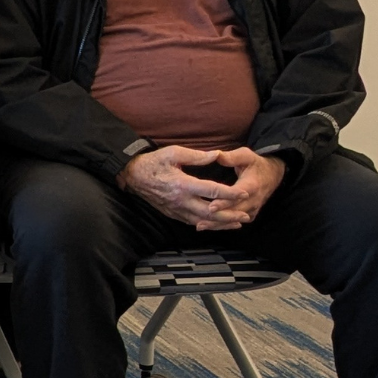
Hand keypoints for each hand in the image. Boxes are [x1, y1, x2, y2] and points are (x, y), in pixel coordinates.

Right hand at [121, 144, 281, 230]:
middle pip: (210, 212)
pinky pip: (192, 222)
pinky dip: (207, 224)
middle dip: (229, 215)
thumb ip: (197, 156)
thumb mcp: (173, 152)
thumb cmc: (153, 161)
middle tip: (245, 215)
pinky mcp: (172, 213)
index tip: (245, 193)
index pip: (212, 191)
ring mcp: (175, 209)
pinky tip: (216, 224)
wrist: (132, 175)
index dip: (230, 193)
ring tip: (237, 223)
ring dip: (221, 223)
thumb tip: (217, 155)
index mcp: (182, 184)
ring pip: (202, 221)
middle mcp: (180, 200)